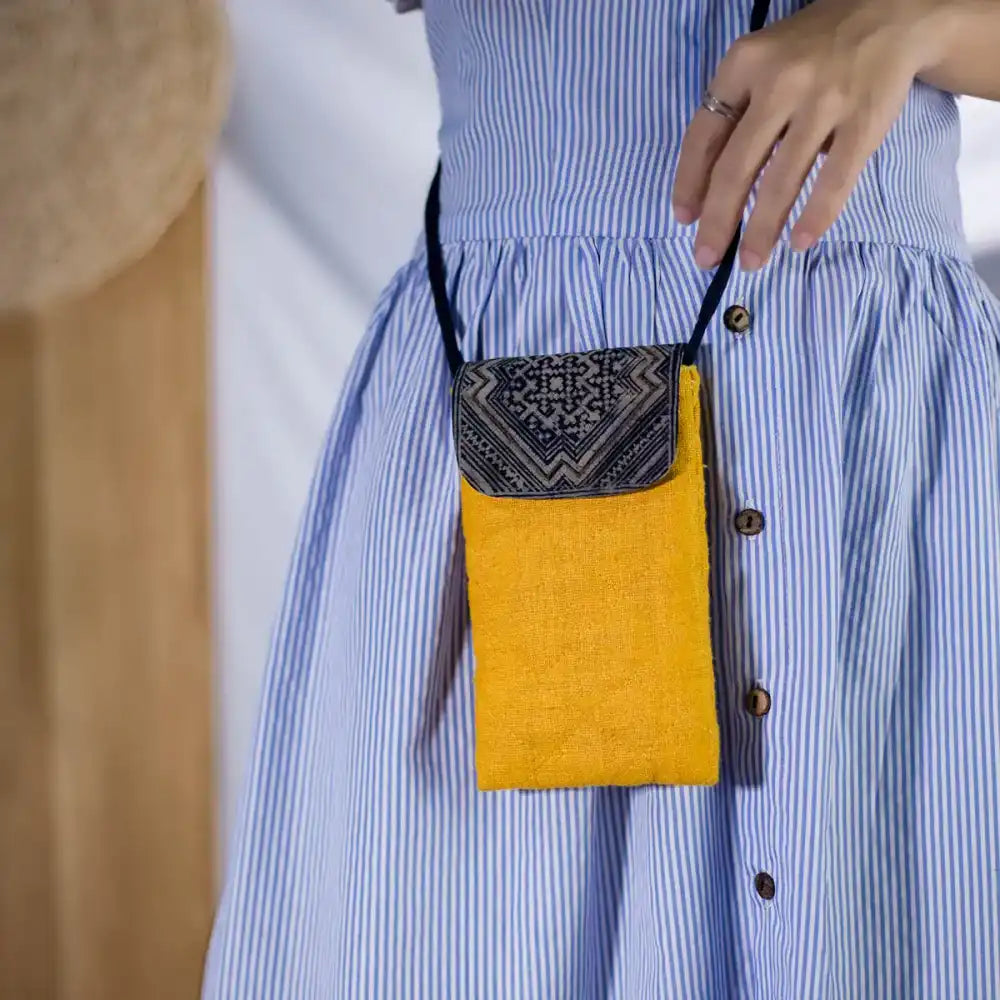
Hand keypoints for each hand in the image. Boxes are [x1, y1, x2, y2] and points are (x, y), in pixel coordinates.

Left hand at [671, 0, 950, 270]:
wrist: (889, 14)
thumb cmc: (809, 51)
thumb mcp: (761, 62)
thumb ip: (735, 113)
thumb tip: (709, 192)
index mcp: (744, 64)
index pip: (704, 135)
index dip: (690, 183)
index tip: (684, 219)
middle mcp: (780, 81)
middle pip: (736, 167)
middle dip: (718, 221)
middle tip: (707, 258)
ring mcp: (824, 101)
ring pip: (781, 181)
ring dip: (762, 229)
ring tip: (752, 261)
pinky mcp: (864, 119)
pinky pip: (835, 179)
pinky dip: (816, 216)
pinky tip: (800, 242)